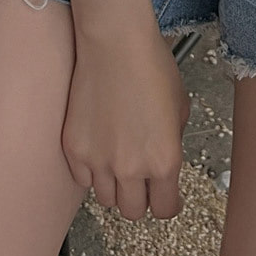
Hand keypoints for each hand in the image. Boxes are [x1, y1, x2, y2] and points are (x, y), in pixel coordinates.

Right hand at [61, 18, 190, 220]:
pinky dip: (91, 172)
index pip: (165, 209)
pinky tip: (99, 150)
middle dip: (140, 197)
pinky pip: (83, 179)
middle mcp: (131, 168)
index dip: (168, 203)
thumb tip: (164, 160)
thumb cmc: (151, 65)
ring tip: (119, 160)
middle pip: (133, 211)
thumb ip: (173, 143)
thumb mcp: (180, 106)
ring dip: (115, 186)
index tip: (167, 198)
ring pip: (106, 199)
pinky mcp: (74, 150)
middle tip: (142, 180)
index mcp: (164, 160)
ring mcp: (99, 161)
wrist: (115, 43)